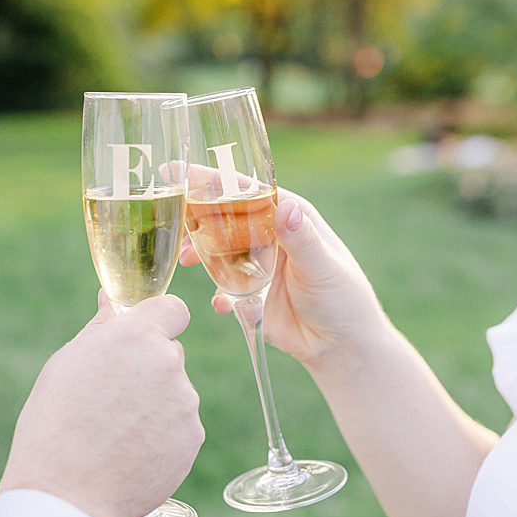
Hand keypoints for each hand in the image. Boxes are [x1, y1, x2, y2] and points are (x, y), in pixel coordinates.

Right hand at [0, 293, 203, 516]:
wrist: (66, 495)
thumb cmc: (54, 425)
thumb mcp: (65, 366)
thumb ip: (100, 329)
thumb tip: (112, 301)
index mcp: (136, 337)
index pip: (173, 309)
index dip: (158, 322)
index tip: (141, 340)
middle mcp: (169, 363)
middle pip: (171, 353)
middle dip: (148, 368)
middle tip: (111, 398)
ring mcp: (186, 403)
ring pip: (175, 392)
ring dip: (154, 404)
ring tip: (114, 433)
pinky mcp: (193, 437)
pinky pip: (180, 426)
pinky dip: (161, 435)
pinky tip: (130, 452)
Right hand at [179, 188, 385, 369]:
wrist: (342, 345)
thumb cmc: (343, 298)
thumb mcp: (322, 266)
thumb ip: (301, 240)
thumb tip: (285, 208)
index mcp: (290, 218)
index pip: (249, 191)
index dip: (216, 179)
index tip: (182, 171)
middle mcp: (271, 237)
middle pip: (226, 217)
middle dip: (198, 215)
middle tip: (173, 218)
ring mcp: (258, 266)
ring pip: (219, 251)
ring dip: (200, 252)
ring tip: (187, 258)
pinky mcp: (250, 296)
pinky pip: (224, 289)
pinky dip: (218, 294)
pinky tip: (221, 303)